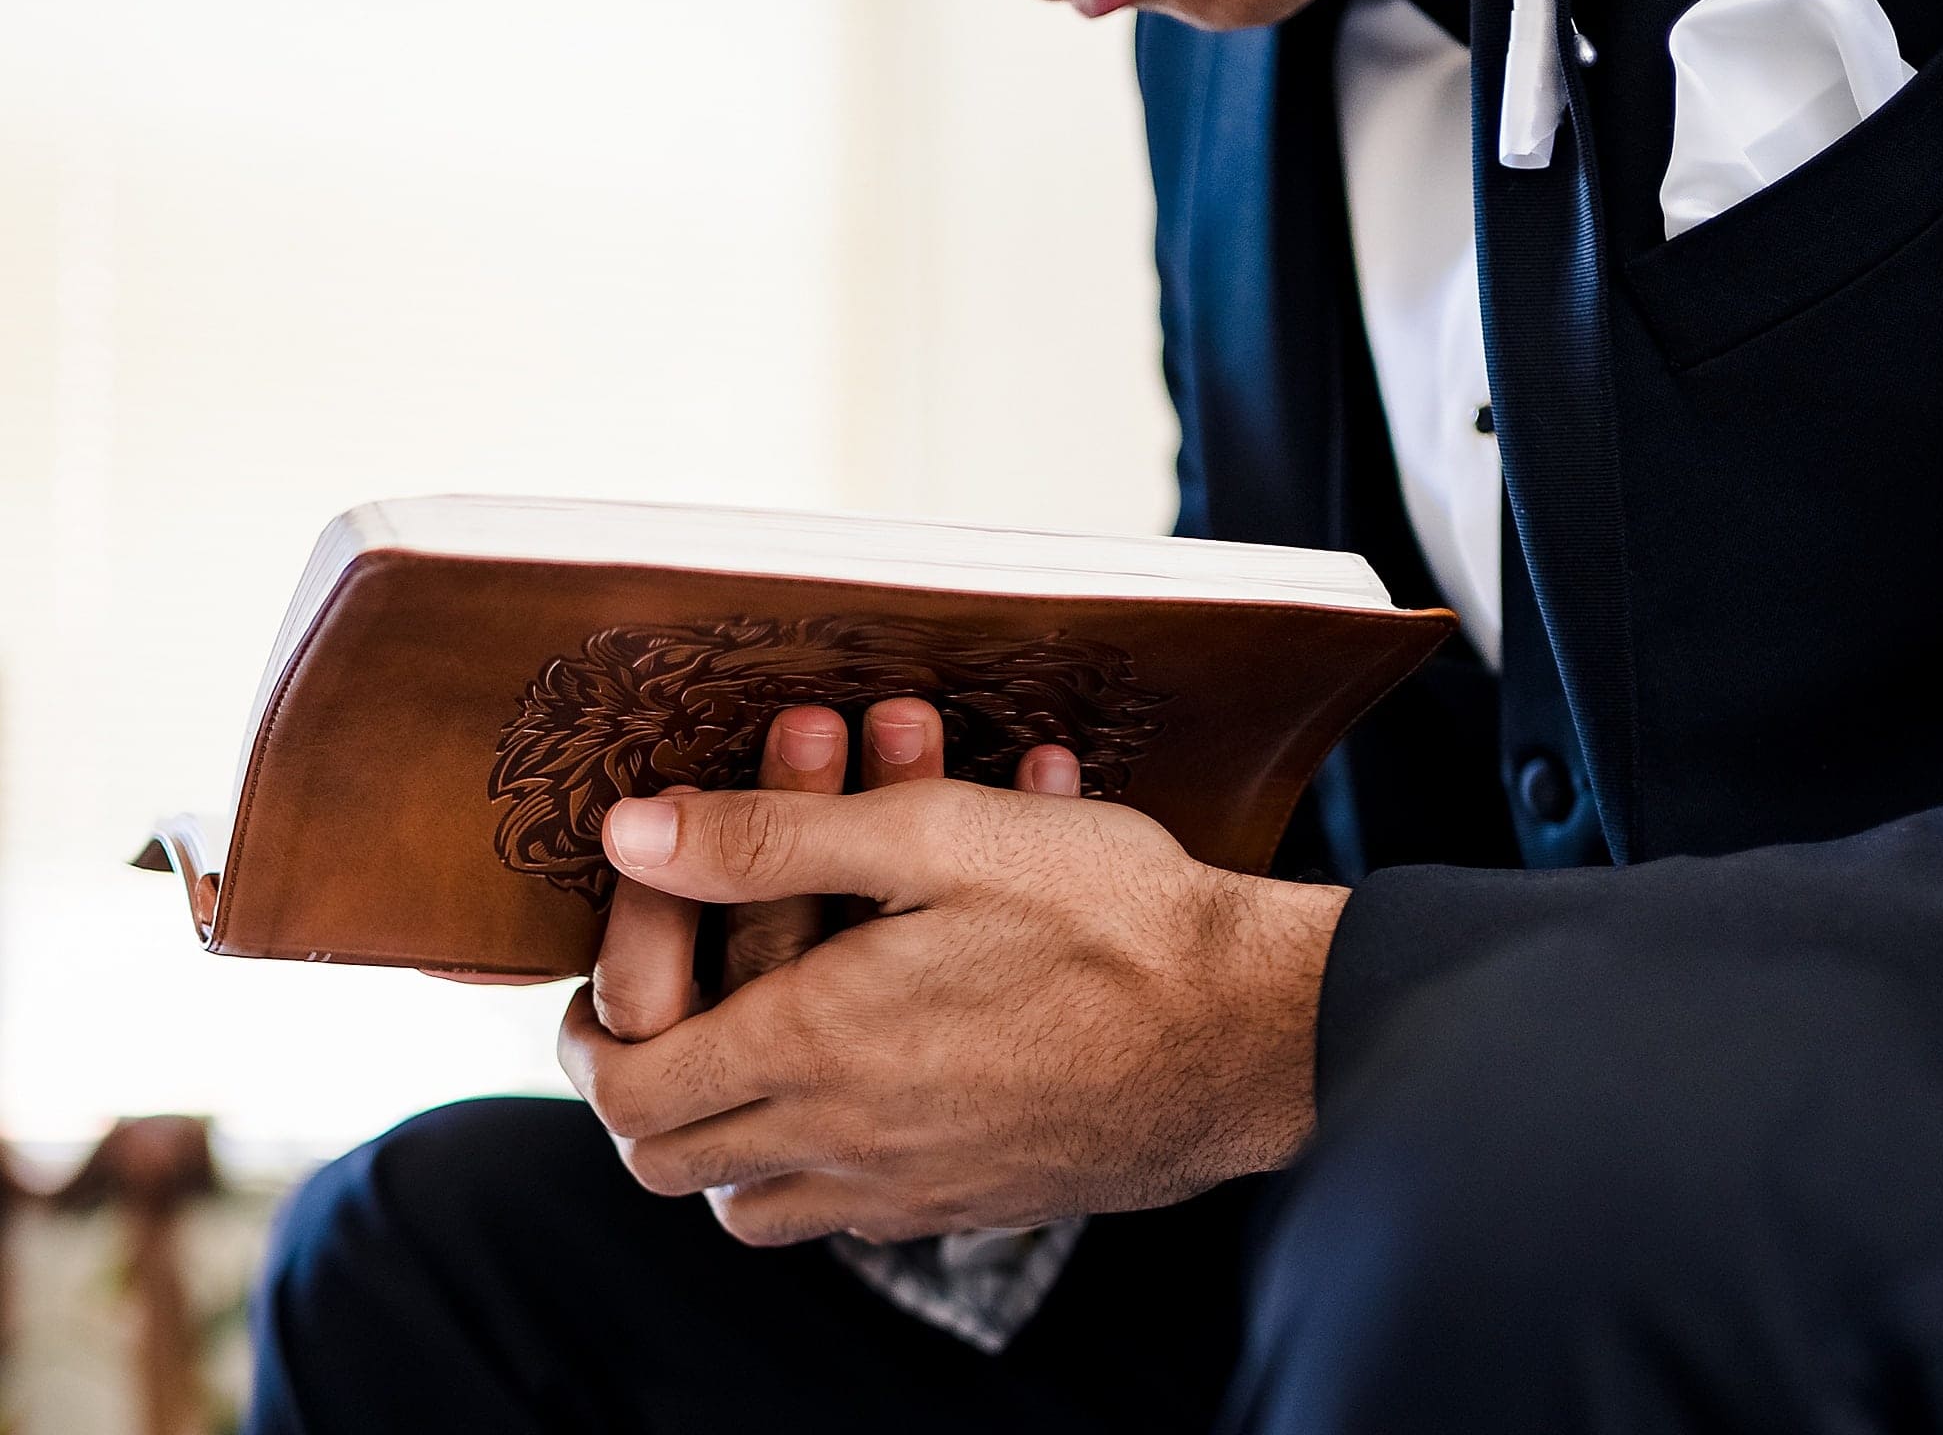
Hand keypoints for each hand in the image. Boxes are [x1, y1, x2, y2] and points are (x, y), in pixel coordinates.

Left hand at [556, 766, 1346, 1244]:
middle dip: (643, 1080)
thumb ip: (772, 835)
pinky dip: (823, 1159)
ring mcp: (910, 1190)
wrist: (1250, 1033)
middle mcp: (845, 1141)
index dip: (592, 1031)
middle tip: (667, 1005)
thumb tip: (630, 830)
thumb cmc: (1107, 923)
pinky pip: (851, 1213)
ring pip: (753, 1205)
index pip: (627, 1089)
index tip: (611, 973)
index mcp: (813, 1049)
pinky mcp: (973, 1205)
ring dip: (724, 1135)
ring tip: (758, 1047)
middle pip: (670, 1161)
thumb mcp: (937, 838)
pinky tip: (876, 1075)